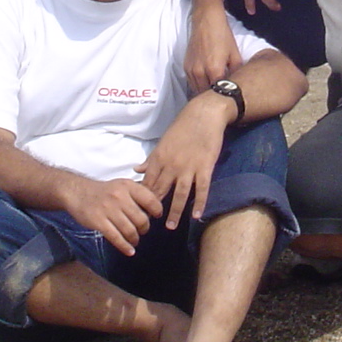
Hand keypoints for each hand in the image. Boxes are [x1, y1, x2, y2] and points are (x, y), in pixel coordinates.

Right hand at [66, 176, 166, 255]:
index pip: (150, 199)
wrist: (77, 192)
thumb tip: (155, 208)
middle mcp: (119, 197)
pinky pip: (116, 238)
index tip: (157, 216)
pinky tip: (130, 251)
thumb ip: (137, 194)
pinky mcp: (98, 221)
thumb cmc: (103, 191)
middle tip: (143, 231)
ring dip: (135, 239)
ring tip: (135, 240)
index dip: (157, 210)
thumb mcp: (121, 185)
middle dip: (144, 228)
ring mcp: (108, 209)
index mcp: (128, 186)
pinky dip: (125, 247)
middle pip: (141, 219)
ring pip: (130, 230)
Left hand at [137, 100, 229, 228]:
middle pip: (162, 190)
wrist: (204, 115)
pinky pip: (202, 189)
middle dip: (155, 208)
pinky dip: (199, 203)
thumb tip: (136, 169)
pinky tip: (196, 215)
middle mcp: (172, 165)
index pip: (149, 182)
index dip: (143, 197)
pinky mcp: (205, 167)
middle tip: (150, 224)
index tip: (138, 210)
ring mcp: (189, 167)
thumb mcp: (163, 141)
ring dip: (175, 211)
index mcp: (160, 157)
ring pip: (180, 194)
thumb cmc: (182, 127)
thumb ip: (151, 158)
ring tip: (171, 226)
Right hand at [185, 8, 241, 93]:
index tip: (230, 95)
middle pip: (206, 94)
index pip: (219, 91)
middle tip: (222, 94)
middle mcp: (200, 72)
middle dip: (215, 95)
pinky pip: (191, 83)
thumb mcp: (235, 54)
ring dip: (205, 92)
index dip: (225, 94)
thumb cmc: (222, 36)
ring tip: (214, 90)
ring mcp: (191, 70)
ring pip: (197, 90)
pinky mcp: (185, 66)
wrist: (207, 21)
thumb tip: (238, 83)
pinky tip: (206, 82)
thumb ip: (237, 72)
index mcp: (214, 70)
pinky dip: (198, 85)